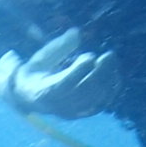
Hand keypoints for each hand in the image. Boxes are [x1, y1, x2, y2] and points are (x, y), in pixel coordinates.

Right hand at [0, 29, 120, 119]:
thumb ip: (58, 47)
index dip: (80, 70)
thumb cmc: (36, 73)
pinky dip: (111, 90)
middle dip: (100, 73)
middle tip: (109, 55)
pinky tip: (114, 74)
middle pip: (85, 92)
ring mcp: (72, 112)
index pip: (65, 84)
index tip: (90, 55)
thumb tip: (76, 32)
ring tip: (111, 60)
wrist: (31, 97)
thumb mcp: (41, 57)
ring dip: (108, 79)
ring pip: (95, 99)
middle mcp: (59, 105)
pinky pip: (101, 104)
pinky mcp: (82, 113)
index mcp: (44, 91)